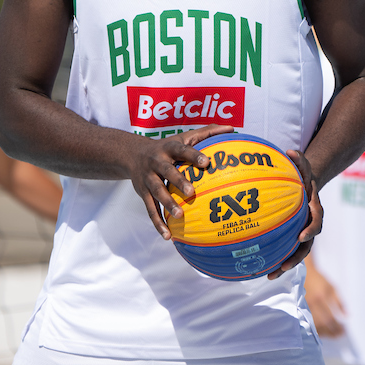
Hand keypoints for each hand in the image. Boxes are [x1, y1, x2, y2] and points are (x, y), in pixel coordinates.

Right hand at [129, 124, 232, 238]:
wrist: (132, 154)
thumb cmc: (167, 146)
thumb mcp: (183, 136)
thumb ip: (207, 132)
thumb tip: (232, 128)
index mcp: (169, 148)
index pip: (182, 149)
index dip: (193, 155)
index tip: (207, 162)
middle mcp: (156, 162)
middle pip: (167, 171)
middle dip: (178, 181)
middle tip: (192, 192)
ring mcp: (148, 179)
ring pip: (156, 192)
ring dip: (167, 204)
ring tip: (181, 216)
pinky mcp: (143, 193)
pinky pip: (150, 209)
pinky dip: (158, 223)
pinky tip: (168, 236)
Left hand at [268, 149, 322, 278]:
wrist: (305, 183)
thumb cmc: (301, 172)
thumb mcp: (303, 163)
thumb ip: (299, 158)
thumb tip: (289, 151)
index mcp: (314, 208)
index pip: (316, 221)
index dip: (310, 230)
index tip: (301, 236)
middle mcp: (308, 223)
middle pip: (307, 245)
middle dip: (296, 257)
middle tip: (284, 266)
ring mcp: (300, 230)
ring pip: (296, 252)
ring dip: (285, 264)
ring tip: (270, 275)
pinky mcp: (290, 234)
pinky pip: (284, 248)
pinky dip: (274, 257)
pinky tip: (258, 266)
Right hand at [304, 262, 345, 336]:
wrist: (301, 273)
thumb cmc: (318, 280)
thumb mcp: (331, 287)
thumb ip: (340, 301)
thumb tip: (347, 315)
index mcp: (321, 297)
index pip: (331, 317)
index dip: (338, 326)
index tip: (344, 330)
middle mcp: (311, 303)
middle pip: (323, 323)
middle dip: (332, 331)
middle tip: (340, 335)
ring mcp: (303, 307)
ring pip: (313, 325)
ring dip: (324, 332)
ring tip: (332, 335)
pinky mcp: (297, 308)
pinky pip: (306, 323)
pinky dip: (314, 329)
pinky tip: (321, 331)